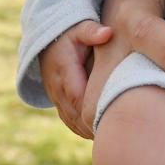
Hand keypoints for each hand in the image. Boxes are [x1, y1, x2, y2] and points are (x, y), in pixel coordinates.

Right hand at [39, 20, 113, 138]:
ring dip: (88, 129)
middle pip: (76, 114)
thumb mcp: (79, 28)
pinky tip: (97, 133)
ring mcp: (55, 97)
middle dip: (94, 124)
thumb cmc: (69, 33)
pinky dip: (82, 129)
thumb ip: (92, 31)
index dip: (93, 109)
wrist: (47, 40)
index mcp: (64, 71)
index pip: (78, 96)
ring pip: (72, 121)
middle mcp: (57, 88)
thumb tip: (107, 33)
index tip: (113, 117)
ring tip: (110, 136)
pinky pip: (69, 121)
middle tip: (117, 133)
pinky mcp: (57, 102)